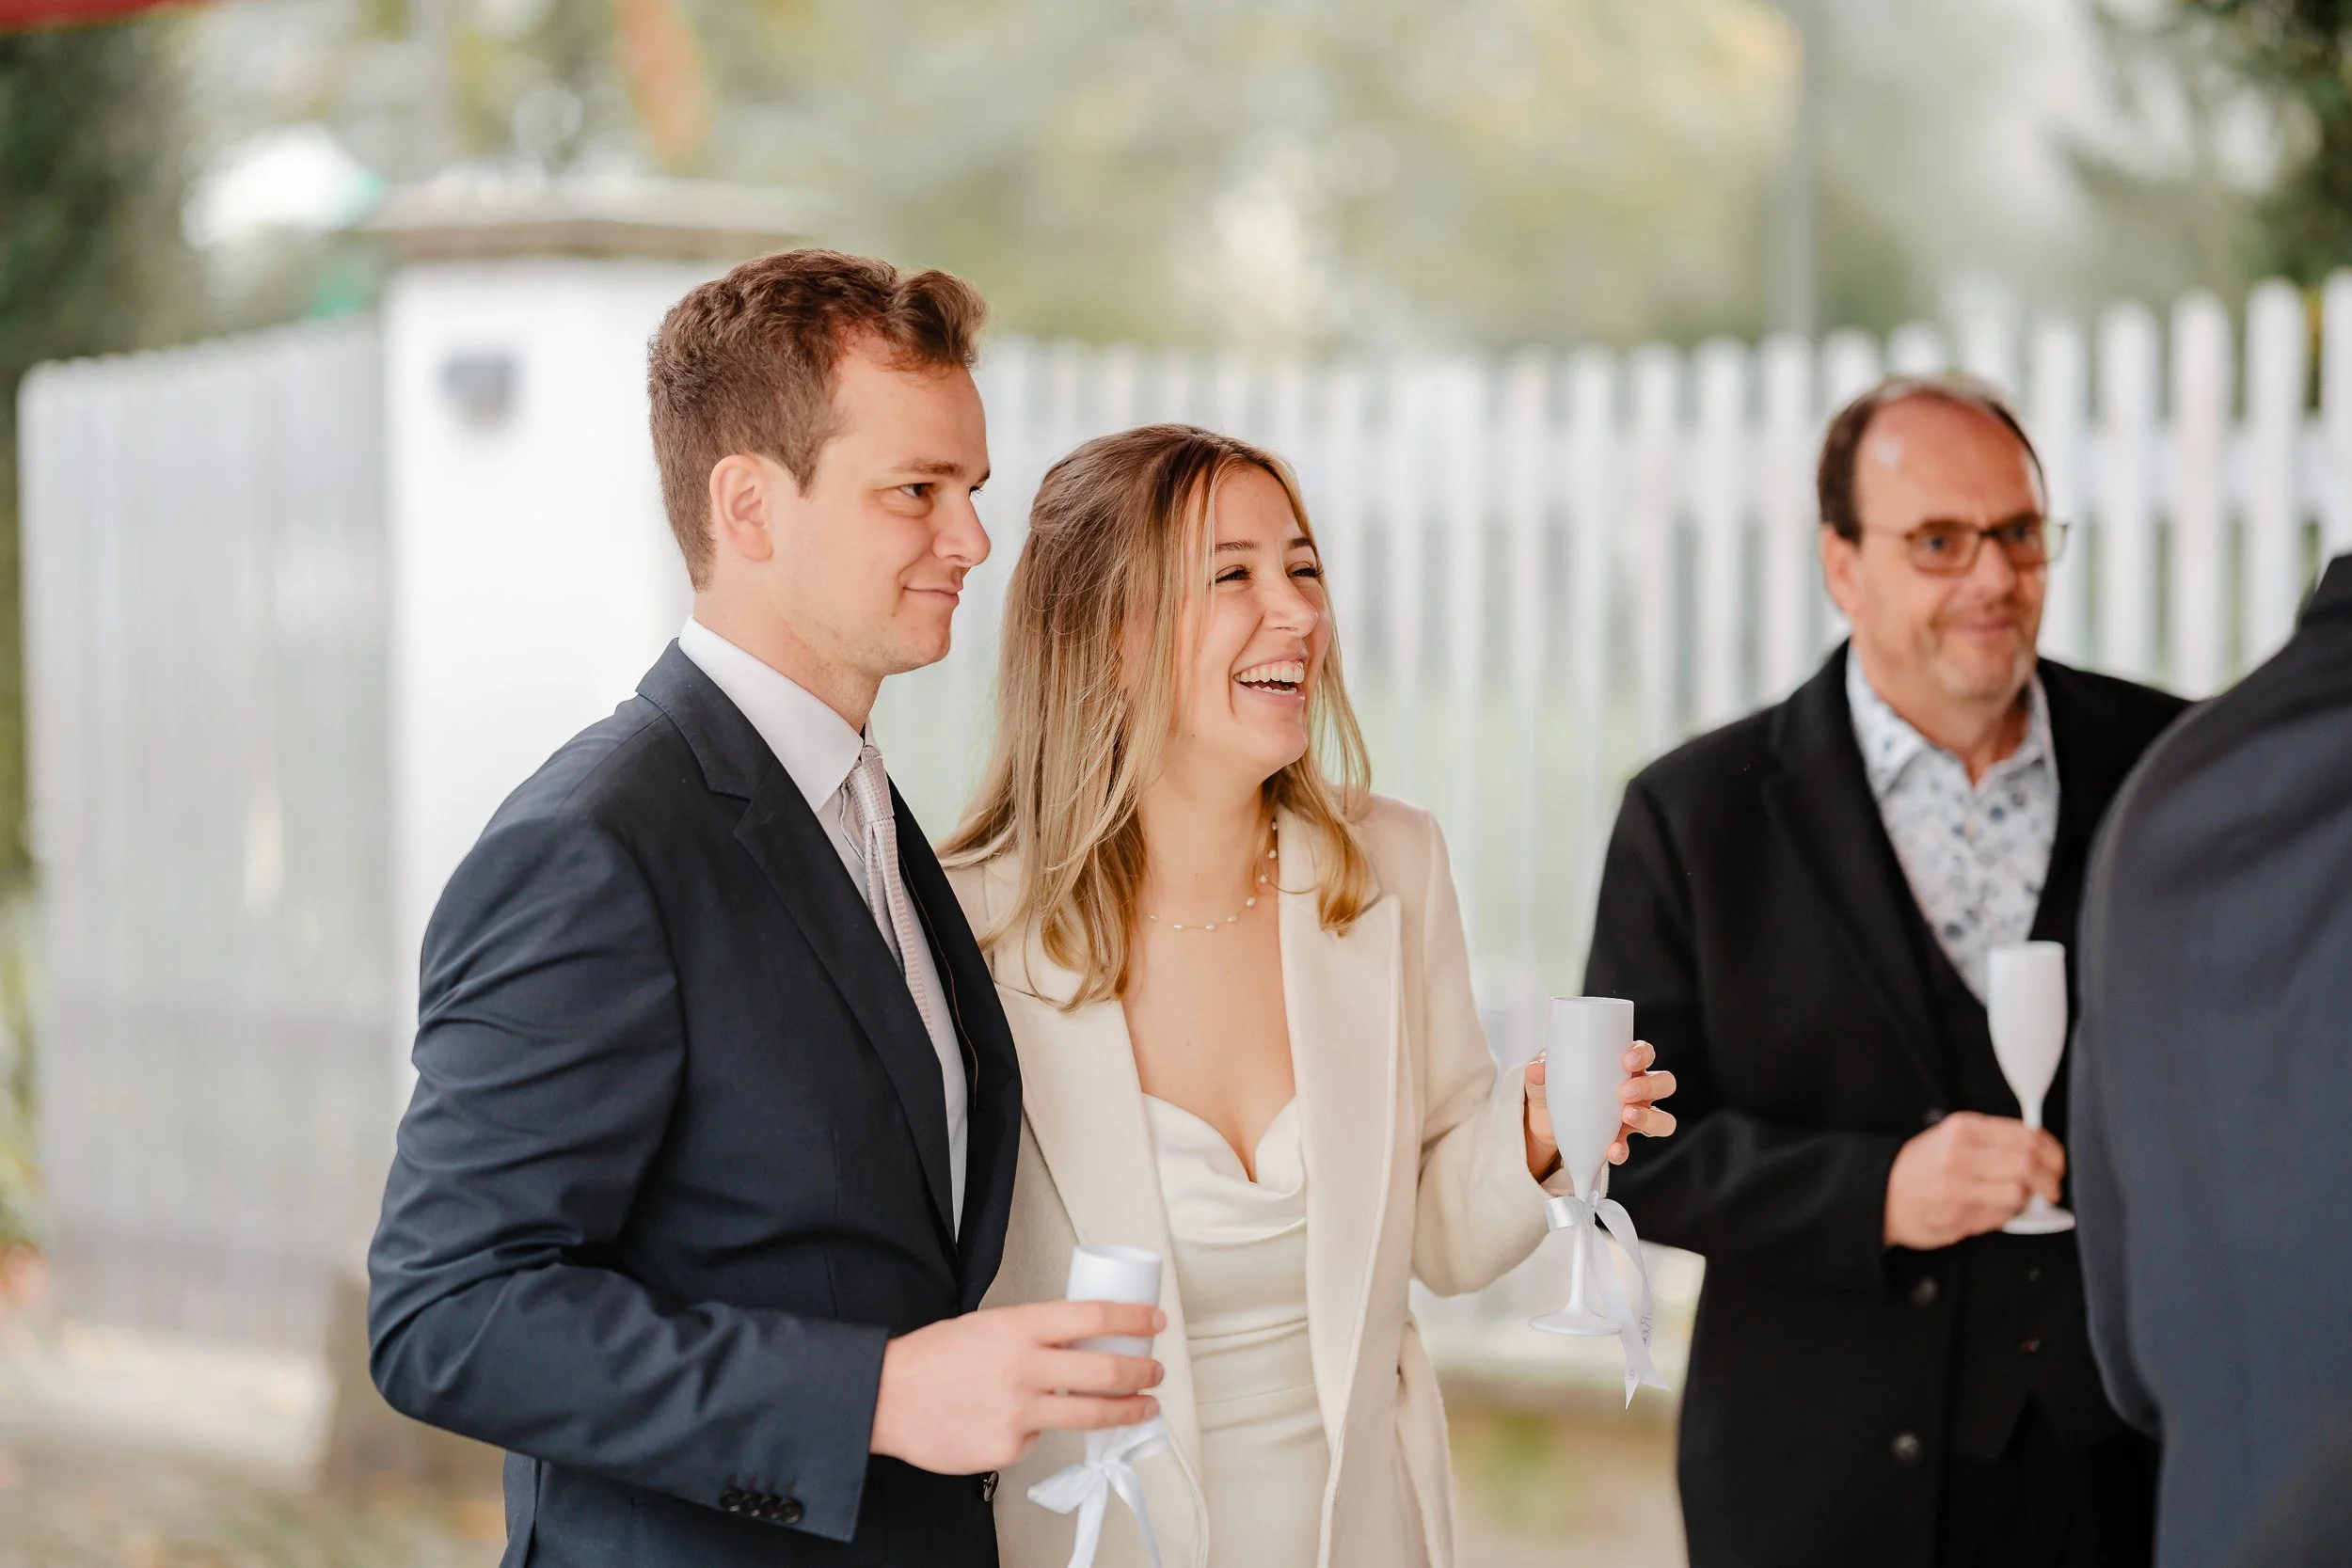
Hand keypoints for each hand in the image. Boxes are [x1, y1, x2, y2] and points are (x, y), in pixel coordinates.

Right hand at [869, 1301, 1164, 1475]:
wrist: (885, 1397)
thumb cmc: (933, 1358)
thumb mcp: (988, 1325)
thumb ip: (1034, 1334)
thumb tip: (1080, 1344)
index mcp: (1019, 1326)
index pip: (1093, 1316)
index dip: (1133, 1319)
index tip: (1154, 1323)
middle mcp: (1024, 1367)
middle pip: (1106, 1370)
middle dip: (1143, 1372)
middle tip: (1155, 1372)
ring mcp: (1018, 1412)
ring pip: (1091, 1414)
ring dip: (1127, 1410)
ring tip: (1143, 1407)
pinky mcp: (1009, 1447)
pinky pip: (1040, 1439)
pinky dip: (1039, 1430)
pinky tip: (1017, 1422)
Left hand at [1523, 1039, 1678, 1180]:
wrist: (1540, 1121)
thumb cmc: (1552, 1086)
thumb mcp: (1543, 1074)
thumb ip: (1540, 1068)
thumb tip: (1538, 1069)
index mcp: (1620, 1065)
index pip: (1644, 1053)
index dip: (1643, 1054)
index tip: (1627, 1059)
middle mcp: (1634, 1089)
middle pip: (1663, 1083)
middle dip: (1649, 1086)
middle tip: (1625, 1092)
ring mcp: (1630, 1115)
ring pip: (1661, 1118)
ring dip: (1648, 1118)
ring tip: (1627, 1118)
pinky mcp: (1618, 1139)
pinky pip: (1631, 1146)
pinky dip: (1623, 1149)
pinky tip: (1612, 1150)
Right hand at [1883, 1111, 2064, 1249]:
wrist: (1880, 1194)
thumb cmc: (1919, 1167)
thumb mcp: (1950, 1137)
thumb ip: (1991, 1140)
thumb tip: (2038, 1149)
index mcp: (1962, 1130)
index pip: (2026, 1136)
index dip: (2052, 1151)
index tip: (2056, 1160)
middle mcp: (1960, 1156)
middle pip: (2028, 1165)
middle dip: (2050, 1179)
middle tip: (2052, 1186)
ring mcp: (1959, 1189)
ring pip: (2019, 1193)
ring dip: (2030, 1200)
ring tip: (2025, 1199)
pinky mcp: (1959, 1217)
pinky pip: (2001, 1217)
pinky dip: (2008, 1215)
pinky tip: (1998, 1209)